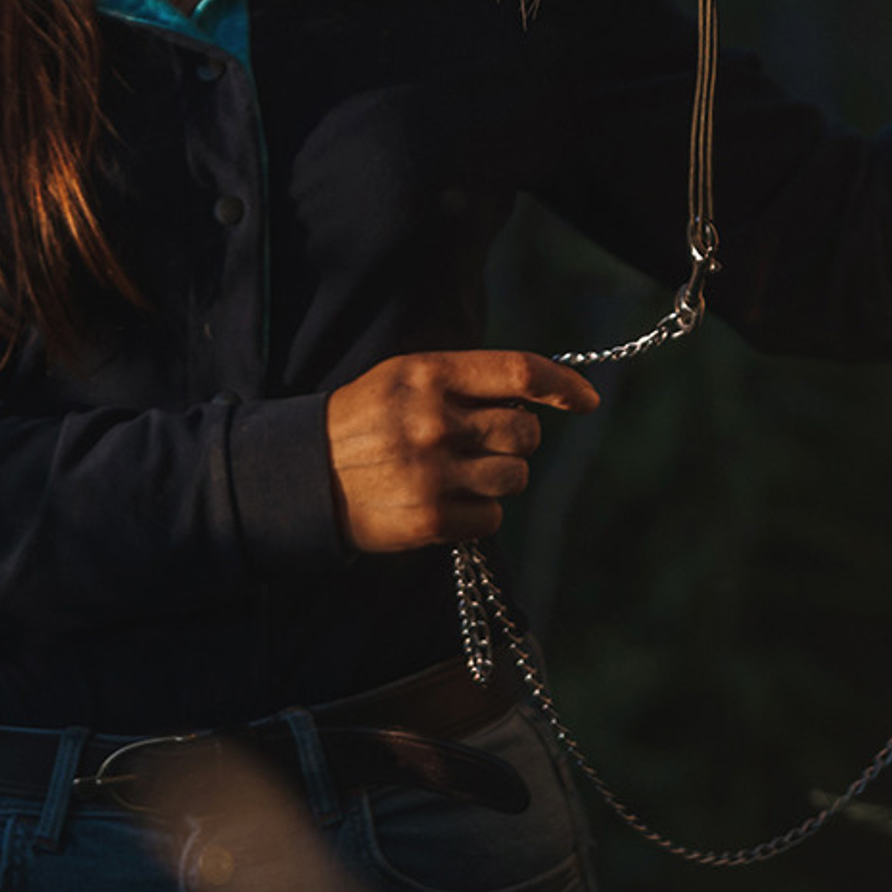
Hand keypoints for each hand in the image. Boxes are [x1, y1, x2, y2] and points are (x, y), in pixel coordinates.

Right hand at [324, 349, 599, 552]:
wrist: (305, 477)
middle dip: (518, 439)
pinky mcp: (431, 519)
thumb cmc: (366, 420)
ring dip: (499, 477)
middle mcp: (435, 421)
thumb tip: (532, 394)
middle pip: (525, 432)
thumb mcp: (405, 376)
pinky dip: (479, 513)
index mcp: (430, 374)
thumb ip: (464, 379)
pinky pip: (492, 518)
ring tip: (460, 473)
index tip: (586, 399)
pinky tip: (447, 501)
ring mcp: (434, 473)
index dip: (563, 383)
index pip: (519, 371)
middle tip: (486, 442)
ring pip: (515, 477)